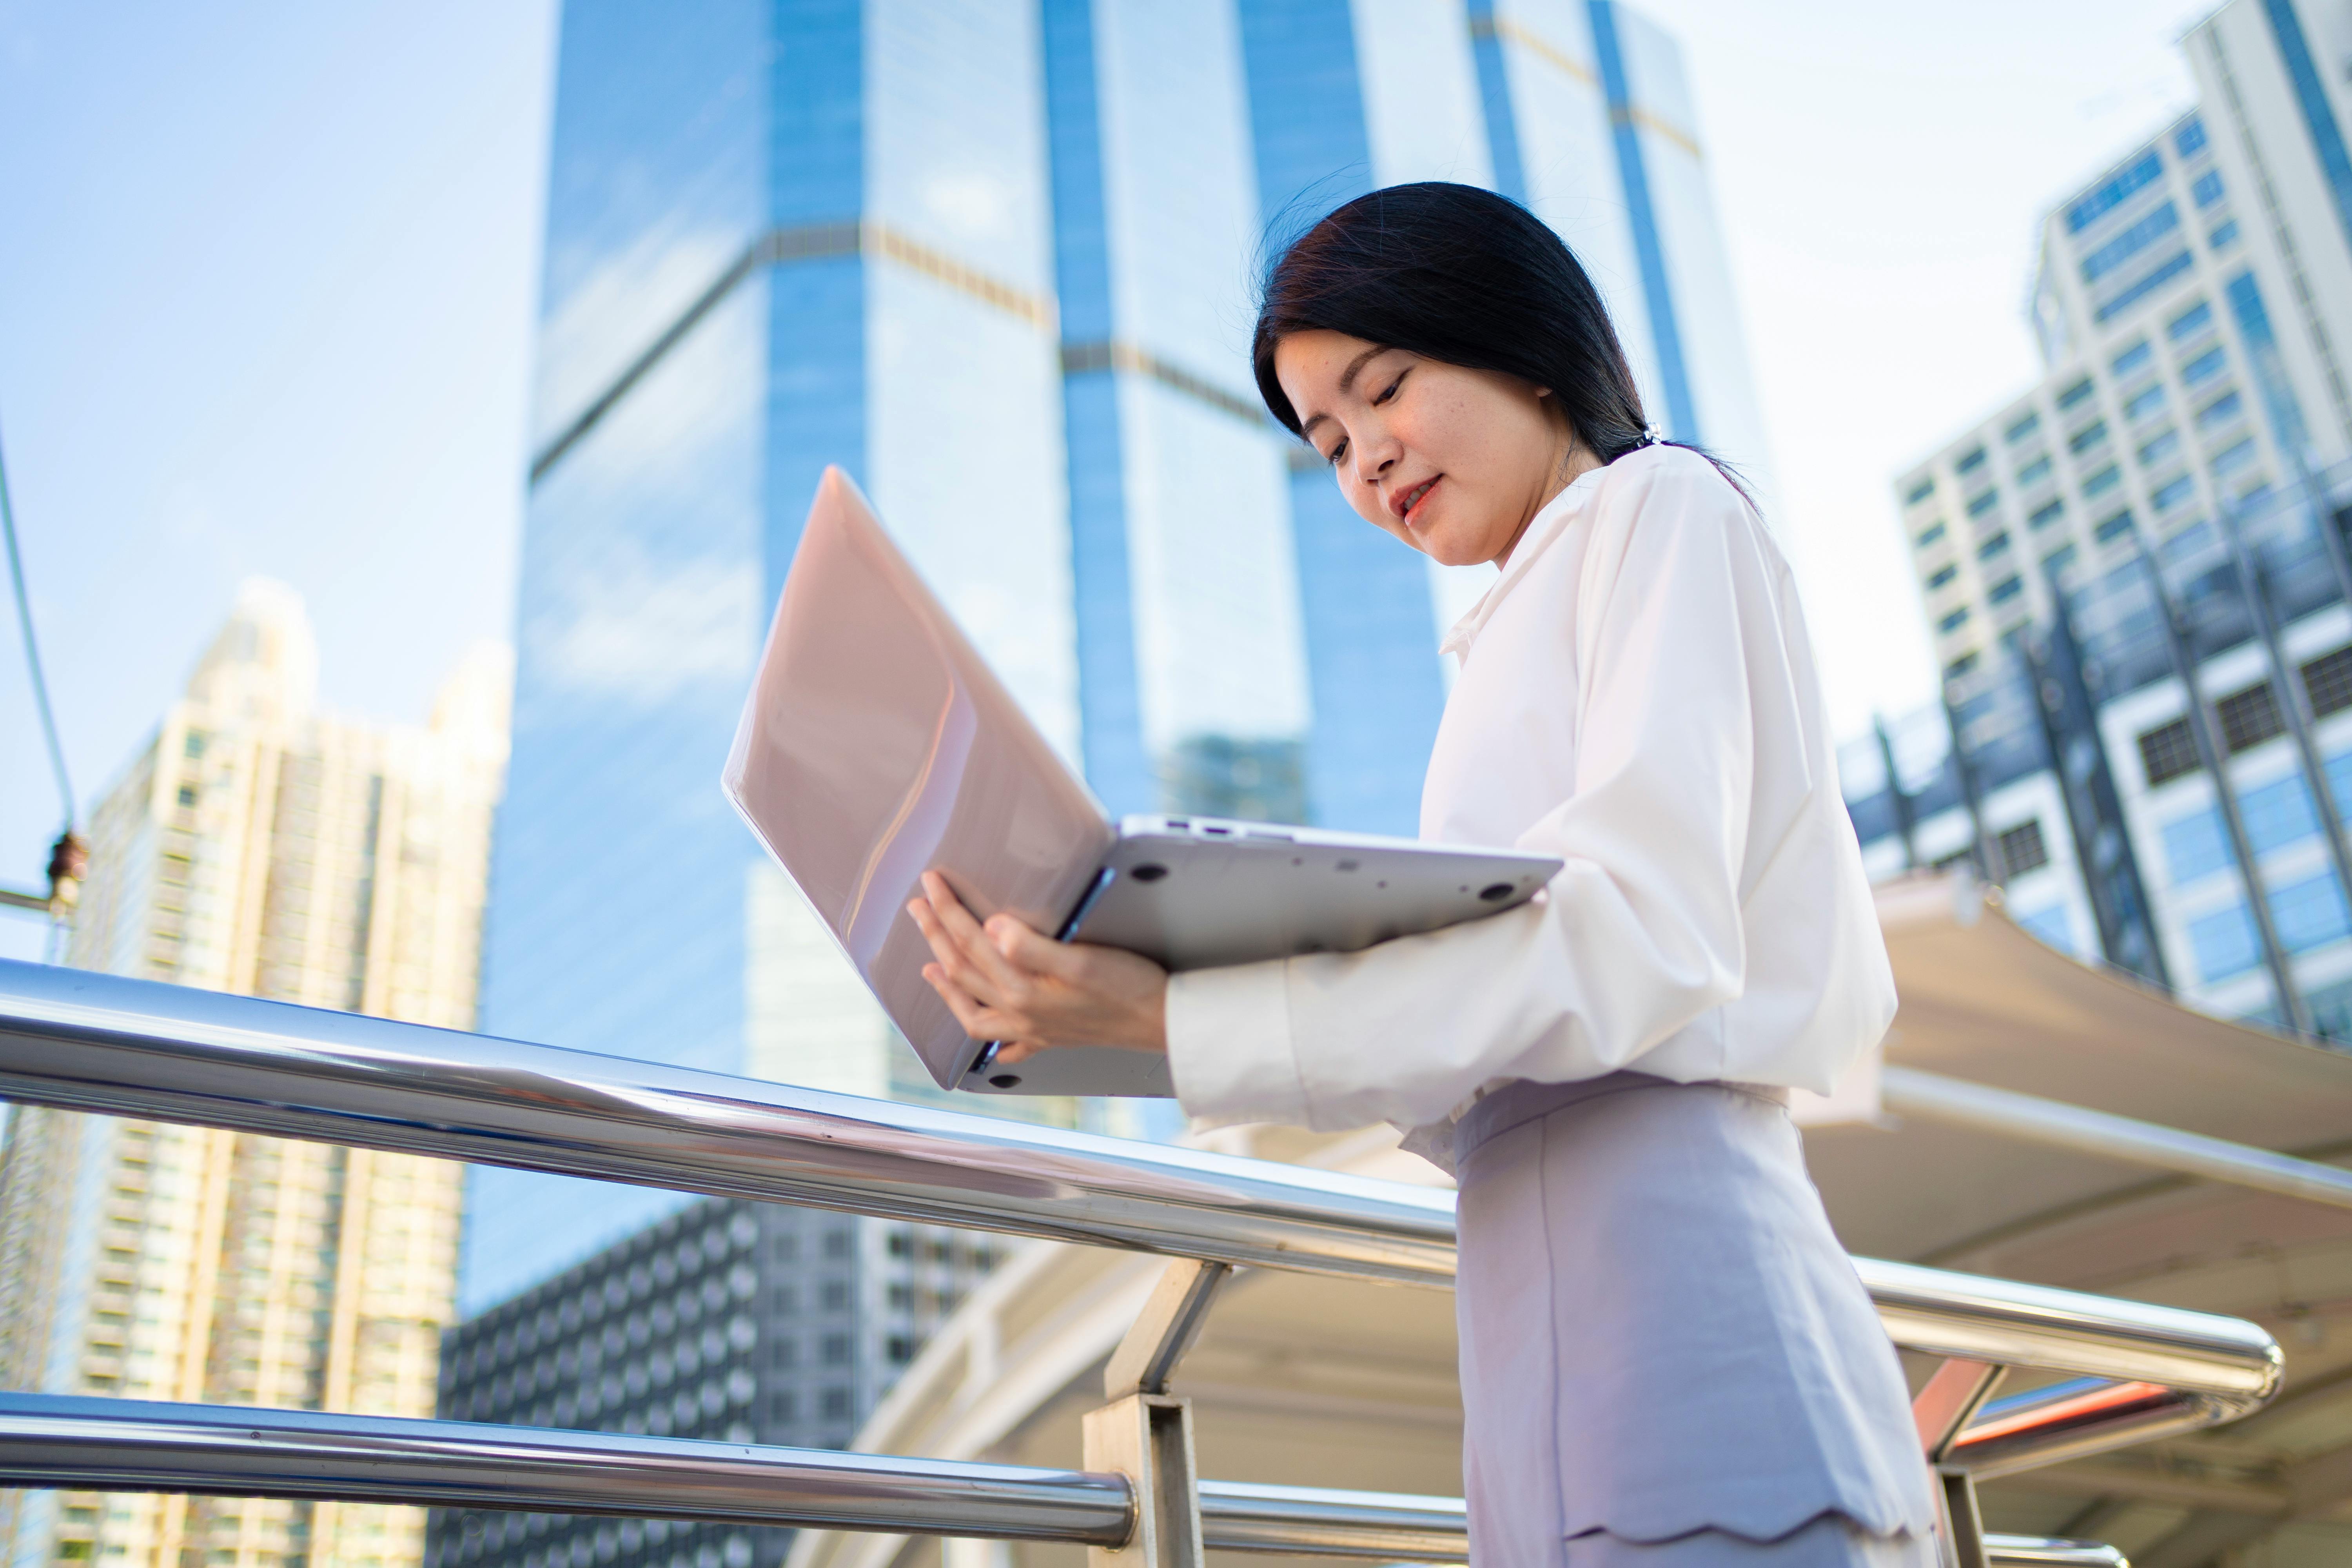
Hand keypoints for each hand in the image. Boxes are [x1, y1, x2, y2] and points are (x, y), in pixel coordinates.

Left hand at [906, 871, 1168, 1064]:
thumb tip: (991, 927)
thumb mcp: (1084, 960)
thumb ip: (1032, 946)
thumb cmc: (1130, 989)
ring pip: (975, 1011)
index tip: (931, 884)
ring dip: (948, 987)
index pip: (972, 941)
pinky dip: (993, 1043)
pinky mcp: (1054, 1037)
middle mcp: (1021, 1014)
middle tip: (918, 908)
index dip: (948, 910)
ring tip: (930, 969)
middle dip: (936, 936)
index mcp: (1024, 989)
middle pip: (964, 971)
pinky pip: (1010, 1045)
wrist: (1166, 1024)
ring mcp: (1034, 1029)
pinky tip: (990, 1045)